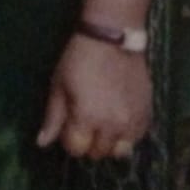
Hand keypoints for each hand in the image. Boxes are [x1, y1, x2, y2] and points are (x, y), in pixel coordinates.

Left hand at [36, 32, 151, 159]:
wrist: (113, 36)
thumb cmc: (80, 58)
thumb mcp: (59, 85)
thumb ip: (53, 117)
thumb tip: (42, 143)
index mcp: (87, 118)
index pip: (76, 149)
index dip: (69, 138)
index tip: (70, 122)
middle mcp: (112, 125)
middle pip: (98, 153)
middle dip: (89, 141)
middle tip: (86, 119)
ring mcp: (132, 121)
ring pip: (120, 151)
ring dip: (110, 141)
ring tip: (105, 122)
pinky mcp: (147, 113)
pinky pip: (137, 138)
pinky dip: (128, 134)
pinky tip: (120, 117)